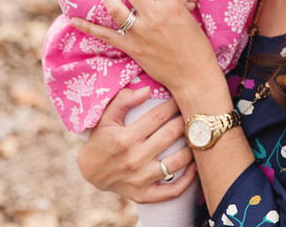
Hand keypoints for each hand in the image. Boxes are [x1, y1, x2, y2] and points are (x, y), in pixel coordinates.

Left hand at [70, 0, 221, 94]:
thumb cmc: (197, 47)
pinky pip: (104, 35)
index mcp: (172, 5)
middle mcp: (154, 16)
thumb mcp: (189, 16)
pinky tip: (73, 19)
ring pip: (113, 5)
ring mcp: (139, 32)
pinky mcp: (131, 47)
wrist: (194, 76)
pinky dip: (87, 27)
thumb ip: (172, 0)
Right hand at [77, 87, 195, 203]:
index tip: (182, 96)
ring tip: (197, 135)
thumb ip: (123, 100)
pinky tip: (196, 166)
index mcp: (125, 138)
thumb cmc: (101, 139)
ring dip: (192, 146)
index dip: (173, 104)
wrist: (89, 172)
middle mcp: (134, 159)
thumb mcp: (105, 117)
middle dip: (185, 120)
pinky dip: (188, 180)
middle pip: (171, 135)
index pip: (158, 116)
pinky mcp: (144, 195)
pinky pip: (173, 191)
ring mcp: (140, 179)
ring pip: (177, 161)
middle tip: (194, 113)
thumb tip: (148, 89)